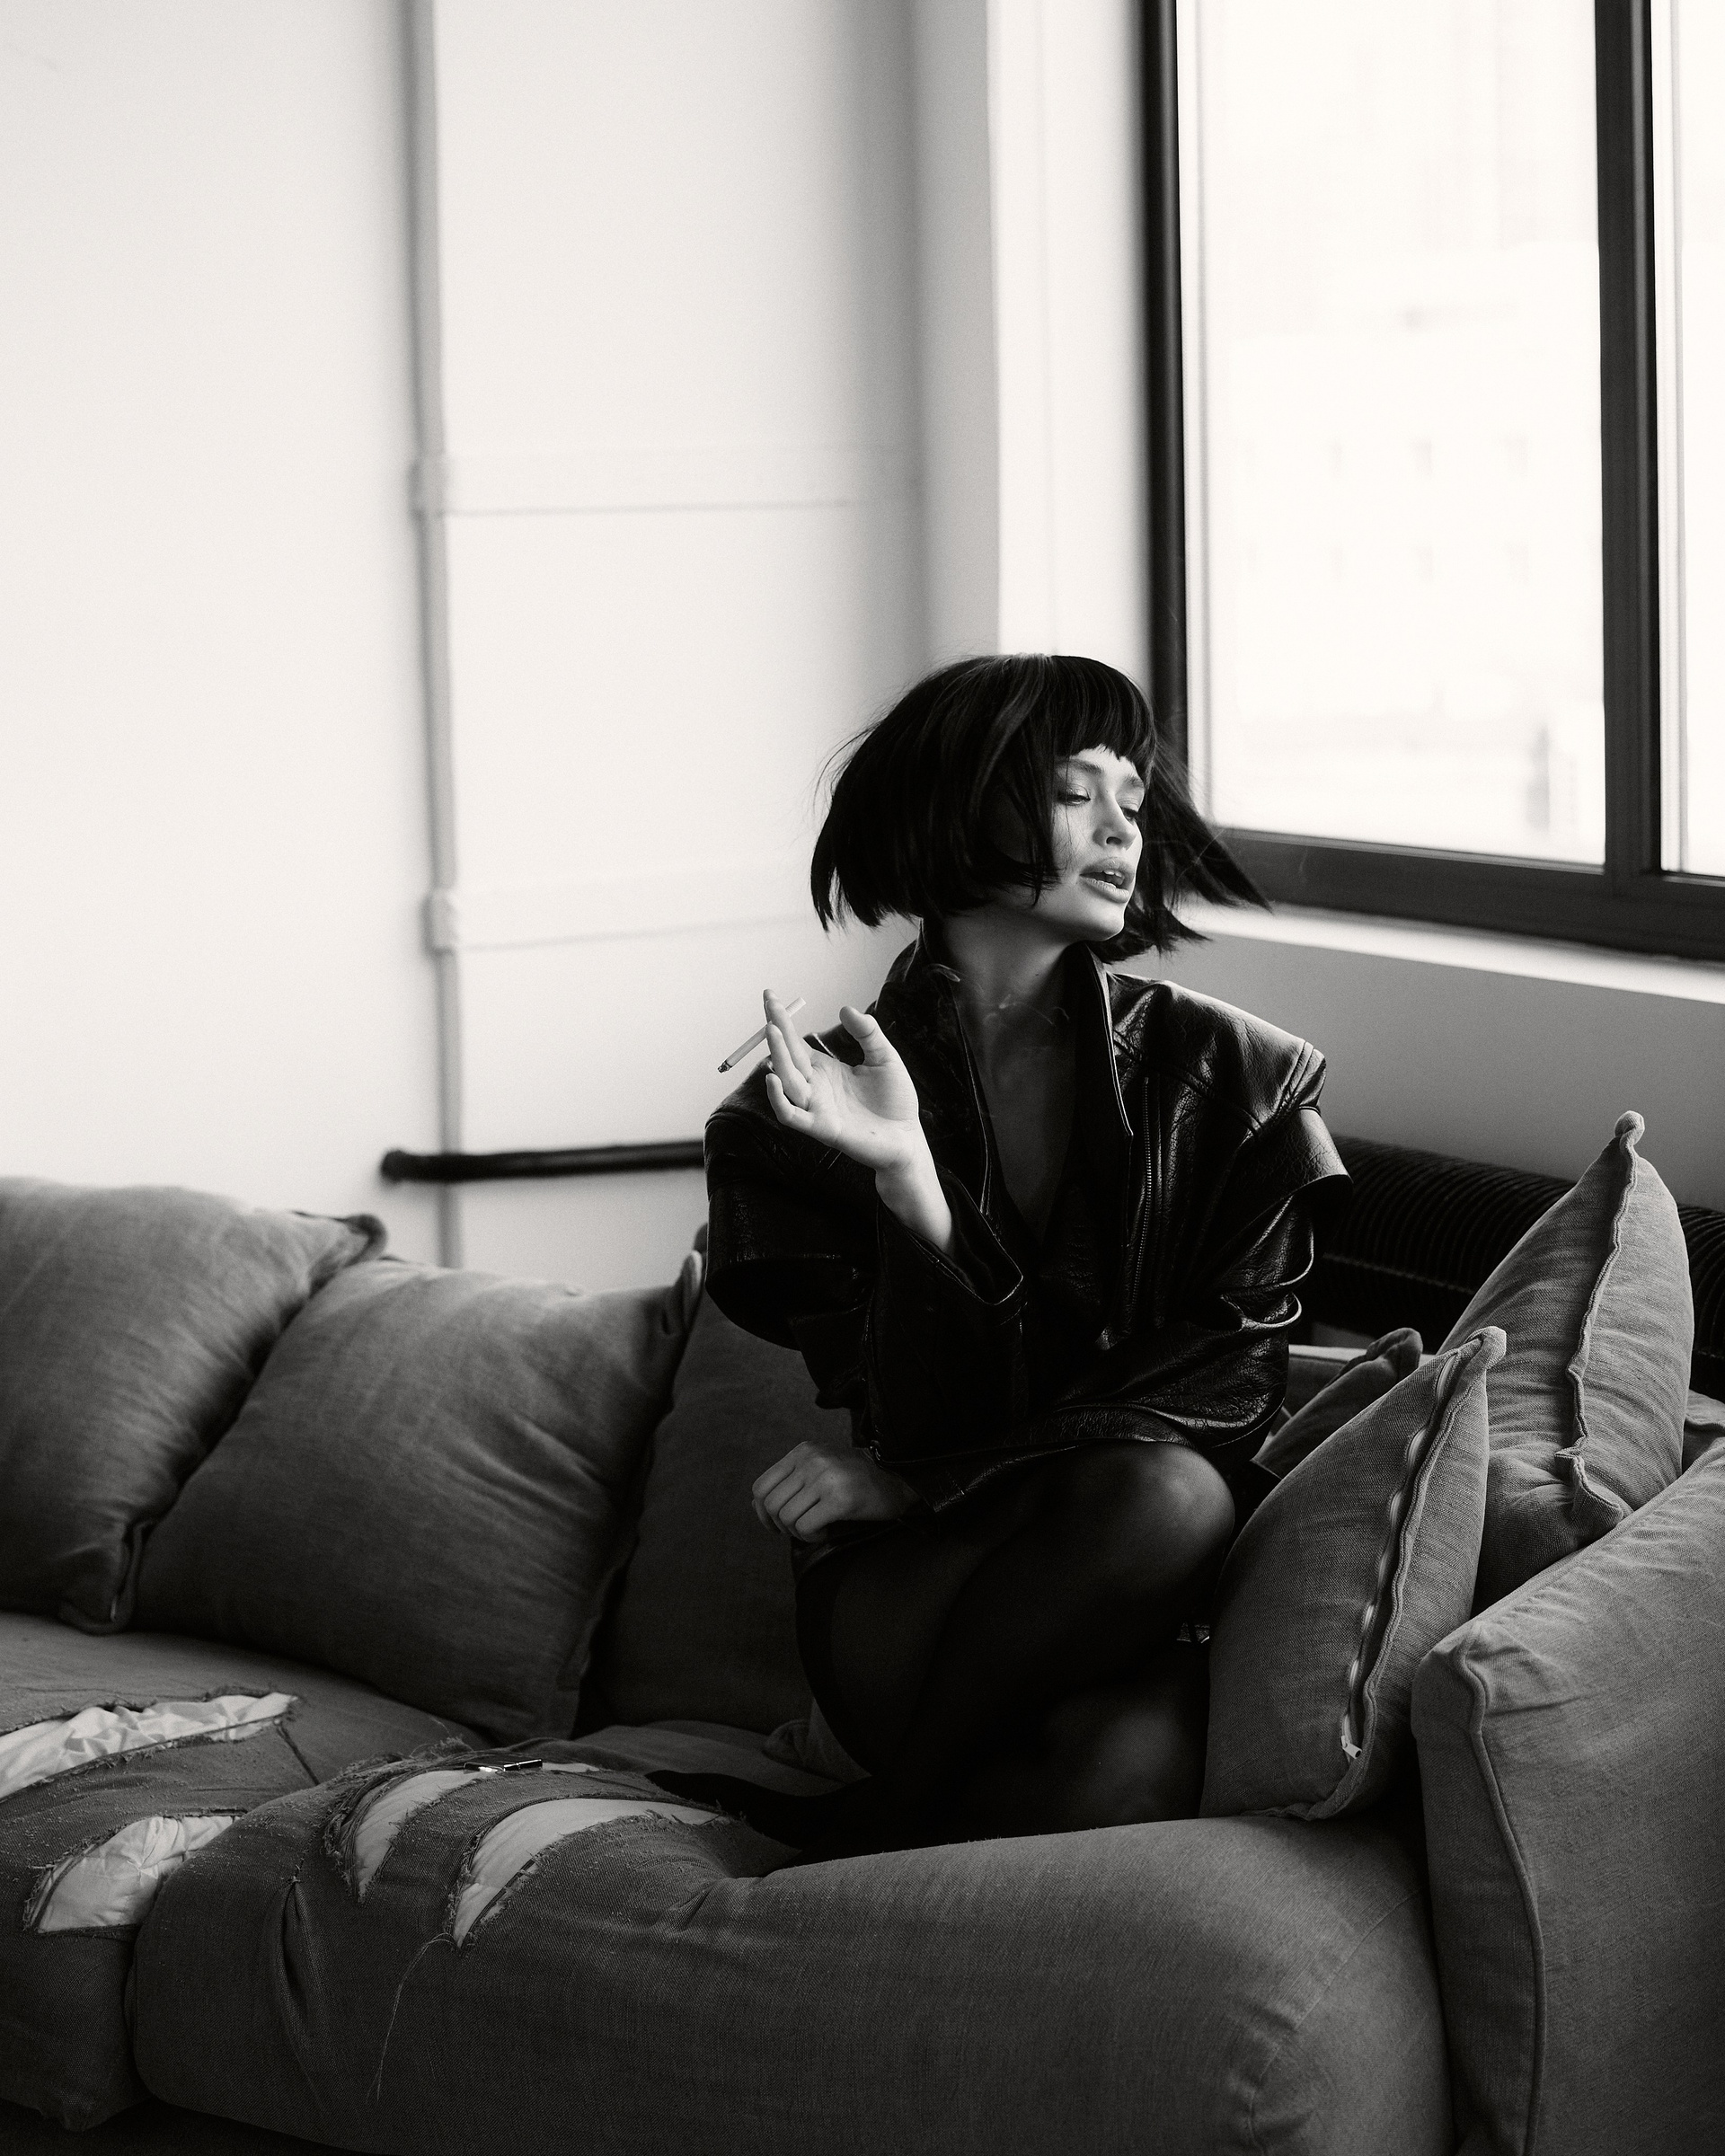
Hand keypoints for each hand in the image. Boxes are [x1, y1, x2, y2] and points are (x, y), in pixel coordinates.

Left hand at [751, 1437, 918, 1542]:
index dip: (761, 1513)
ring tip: (817, 1528)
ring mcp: (825, 1479)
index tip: (775, 1525)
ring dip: (799, 1532)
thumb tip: (755, 1505)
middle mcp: (811, 1461)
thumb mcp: (819, 1467)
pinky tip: (826, 1531)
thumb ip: (789, 1481)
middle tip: (800, 1529)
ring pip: (787, 1518)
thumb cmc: (856, 1478)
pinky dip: (812, 1537)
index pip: (761, 1486)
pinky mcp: (840, 1499)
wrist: (898, 1477)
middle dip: (781, 1526)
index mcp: (803, 1452)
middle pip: (771, 1505)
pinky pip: (806, 1527)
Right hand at [760, 988, 925, 1175]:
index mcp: (825, 1070)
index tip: (771, 996)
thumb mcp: (885, 1058)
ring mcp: (816, 1107)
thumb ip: (868, 1033)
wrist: (907, 1138)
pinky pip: (790, 1115)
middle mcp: (815, 1087)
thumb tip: (845, 1008)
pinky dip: (778, 1098)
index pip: (796, 1042)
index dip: (782, 1021)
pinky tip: (773, 1077)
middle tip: (769, 1005)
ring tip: (773, 1030)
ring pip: (786, 1080)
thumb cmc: (895, 1101)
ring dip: (777, 1055)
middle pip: (787, 1056)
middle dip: (775, 1031)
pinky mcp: (821, 1128)